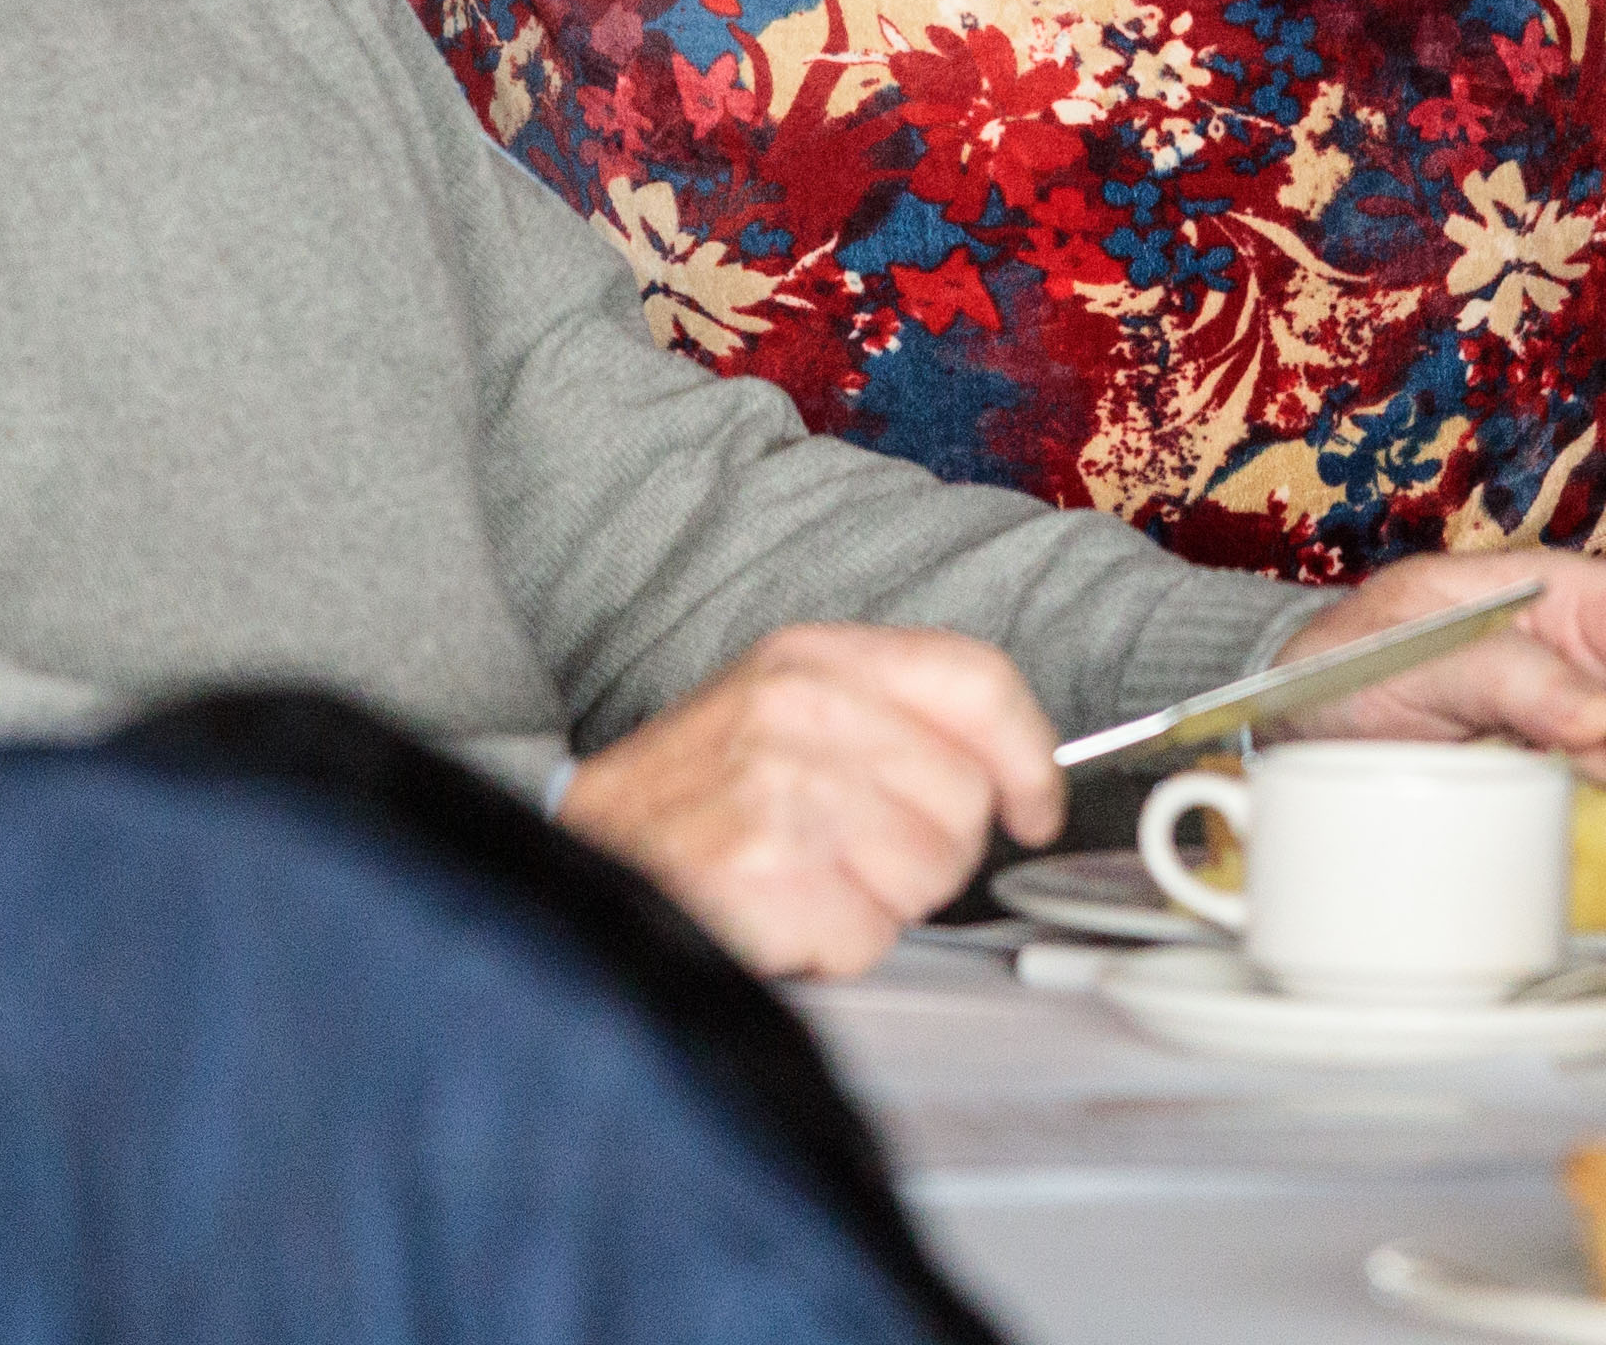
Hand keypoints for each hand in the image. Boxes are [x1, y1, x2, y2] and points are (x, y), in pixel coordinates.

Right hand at [553, 622, 1066, 977]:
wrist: (572, 860)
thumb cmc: (691, 802)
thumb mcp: (782, 715)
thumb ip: (894, 721)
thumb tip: (1017, 780)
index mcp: (813, 656)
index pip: (976, 678)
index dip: (1028, 753)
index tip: (1033, 806)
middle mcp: (801, 708)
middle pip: (965, 795)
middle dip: (929, 851)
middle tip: (852, 858)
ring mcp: (781, 787)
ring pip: (929, 873)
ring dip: (878, 904)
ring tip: (806, 883)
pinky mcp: (764, 871)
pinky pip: (868, 936)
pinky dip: (831, 949)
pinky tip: (778, 918)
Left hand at [1275, 547, 1605, 792]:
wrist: (1294, 733)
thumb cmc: (1348, 664)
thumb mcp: (1411, 650)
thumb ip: (1504, 673)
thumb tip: (1602, 720)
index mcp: (1563, 597)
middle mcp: (1589, 665)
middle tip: (1568, 778)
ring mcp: (1581, 738)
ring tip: (1520, 789)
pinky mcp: (1564, 799)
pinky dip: (1585, 840)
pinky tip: (1524, 825)